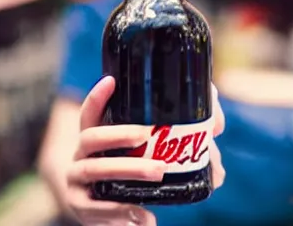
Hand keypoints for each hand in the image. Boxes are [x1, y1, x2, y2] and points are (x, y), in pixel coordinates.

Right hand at [66, 77, 225, 224]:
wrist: (109, 215)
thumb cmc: (132, 173)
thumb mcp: (148, 153)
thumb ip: (180, 138)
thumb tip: (214, 127)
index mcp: (96, 135)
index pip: (91, 110)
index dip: (98, 95)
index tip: (111, 80)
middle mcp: (82, 153)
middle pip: (92, 136)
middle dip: (119, 133)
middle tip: (146, 135)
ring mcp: (77, 180)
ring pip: (97, 169)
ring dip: (129, 169)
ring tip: (158, 172)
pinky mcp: (81, 208)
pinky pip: (97, 207)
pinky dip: (122, 210)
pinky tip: (145, 215)